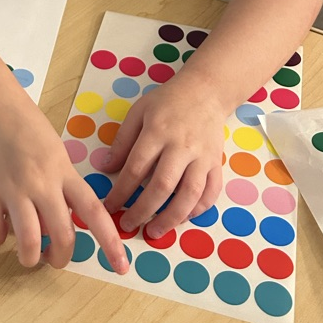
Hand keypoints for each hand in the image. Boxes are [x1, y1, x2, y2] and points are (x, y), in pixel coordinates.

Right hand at [0, 95, 129, 273]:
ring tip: (29, 254)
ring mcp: (15, 188)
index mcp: (65, 173)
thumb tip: (66, 221)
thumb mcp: (58, 155)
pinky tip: (1, 231)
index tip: (122, 266)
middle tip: (53, 258)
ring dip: (30, 258)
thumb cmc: (30, 130)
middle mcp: (43, 184)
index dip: (110, 242)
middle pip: (62, 236)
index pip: (94, 212)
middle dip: (60, 259)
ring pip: (29, 241)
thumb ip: (64, 186)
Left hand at [102, 76, 224, 238]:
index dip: (121, 191)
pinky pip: (211, 192)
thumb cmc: (168, 101)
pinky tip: (183, 218)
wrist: (206, 91)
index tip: (109, 207)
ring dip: (171, 218)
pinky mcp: (217, 162)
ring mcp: (202, 156)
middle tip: (128, 225)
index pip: (136, 167)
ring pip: (189, 194)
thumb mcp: (139, 111)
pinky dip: (198, 209)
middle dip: (143, 211)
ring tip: (155, 232)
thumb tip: (105, 167)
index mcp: (157, 131)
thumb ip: (122, 140)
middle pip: (162, 185)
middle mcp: (181, 145)